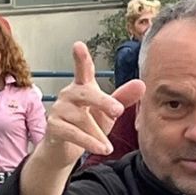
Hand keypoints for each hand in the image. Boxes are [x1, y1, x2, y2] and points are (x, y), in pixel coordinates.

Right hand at [42, 41, 136, 163]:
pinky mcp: (53, 126)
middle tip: (118, 110)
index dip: (81, 58)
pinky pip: (72, 132)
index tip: (78, 45)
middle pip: (85, 92)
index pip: (83, 70)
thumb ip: (123, 98)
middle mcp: (69, 94)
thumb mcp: (108, 113)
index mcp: (83, 87)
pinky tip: (102, 148)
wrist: (65, 150)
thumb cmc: (87, 125)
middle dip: (102, 101)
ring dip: (97, 132)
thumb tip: (142, 85)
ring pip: (81, 118)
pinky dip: (89, 142)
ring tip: (108, 145)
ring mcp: (59, 109)